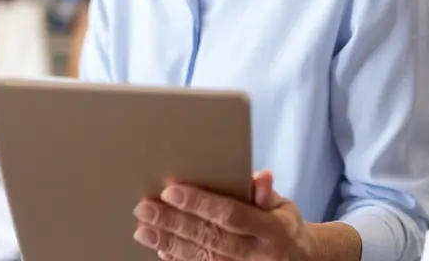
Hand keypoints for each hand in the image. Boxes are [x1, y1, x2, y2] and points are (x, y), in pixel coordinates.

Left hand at [133, 170, 310, 260]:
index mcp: (273, 230)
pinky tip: (161, 248)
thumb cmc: (285, 228)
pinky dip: (179, 260)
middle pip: (210, 238)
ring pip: (201, 258)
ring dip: (169, 243)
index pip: (231, 215)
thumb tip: (260, 176)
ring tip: (143, 229)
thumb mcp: (284, 207)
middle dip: (174, 222)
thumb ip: (266, 193)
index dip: (200, 203)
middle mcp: (258, 255)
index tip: (171, 191)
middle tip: (145, 208)